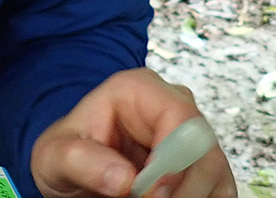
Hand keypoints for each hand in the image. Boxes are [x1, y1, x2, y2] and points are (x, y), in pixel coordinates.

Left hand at [31, 68, 235, 197]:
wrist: (73, 172)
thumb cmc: (66, 155)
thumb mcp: (55, 156)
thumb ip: (81, 161)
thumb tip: (125, 180)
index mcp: (138, 89)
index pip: (178, 117)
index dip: (172, 160)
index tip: (150, 194)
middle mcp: (175, 107)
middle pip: (204, 150)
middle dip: (180, 190)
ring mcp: (194, 138)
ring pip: (217, 174)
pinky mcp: (205, 169)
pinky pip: (220, 191)